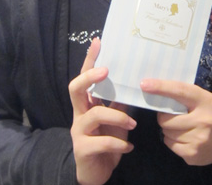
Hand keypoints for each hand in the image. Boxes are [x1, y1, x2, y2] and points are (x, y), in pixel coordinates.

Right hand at [69, 38, 135, 184]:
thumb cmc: (107, 140)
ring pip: (94, 115)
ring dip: (117, 117)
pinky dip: (119, 143)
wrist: (95, 173)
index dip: (90, 59)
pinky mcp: (83, 149)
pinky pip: (101, 142)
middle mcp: (79, 114)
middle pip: (75, 88)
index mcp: (88, 103)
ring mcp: (79, 131)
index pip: (85, 76)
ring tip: (134, 123)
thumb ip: (120, 101)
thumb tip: (135, 80)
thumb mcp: (117, 119)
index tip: (98, 41)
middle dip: (90, 77)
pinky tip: (129, 147)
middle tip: (106, 71)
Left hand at [140, 79, 211, 165]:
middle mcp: (203, 120)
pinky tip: (183, 138)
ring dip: (168, 129)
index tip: (145, 84)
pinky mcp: (193, 155)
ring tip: (180, 127)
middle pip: (166, 119)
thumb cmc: (208, 114)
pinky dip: (172, 141)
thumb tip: (155, 88)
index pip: (180, 91)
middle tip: (171, 116)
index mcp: (205, 101)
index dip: (161, 87)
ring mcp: (198, 140)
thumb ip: (183, 94)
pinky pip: (170, 145)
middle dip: (163, 117)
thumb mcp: (202, 99)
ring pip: (166, 132)